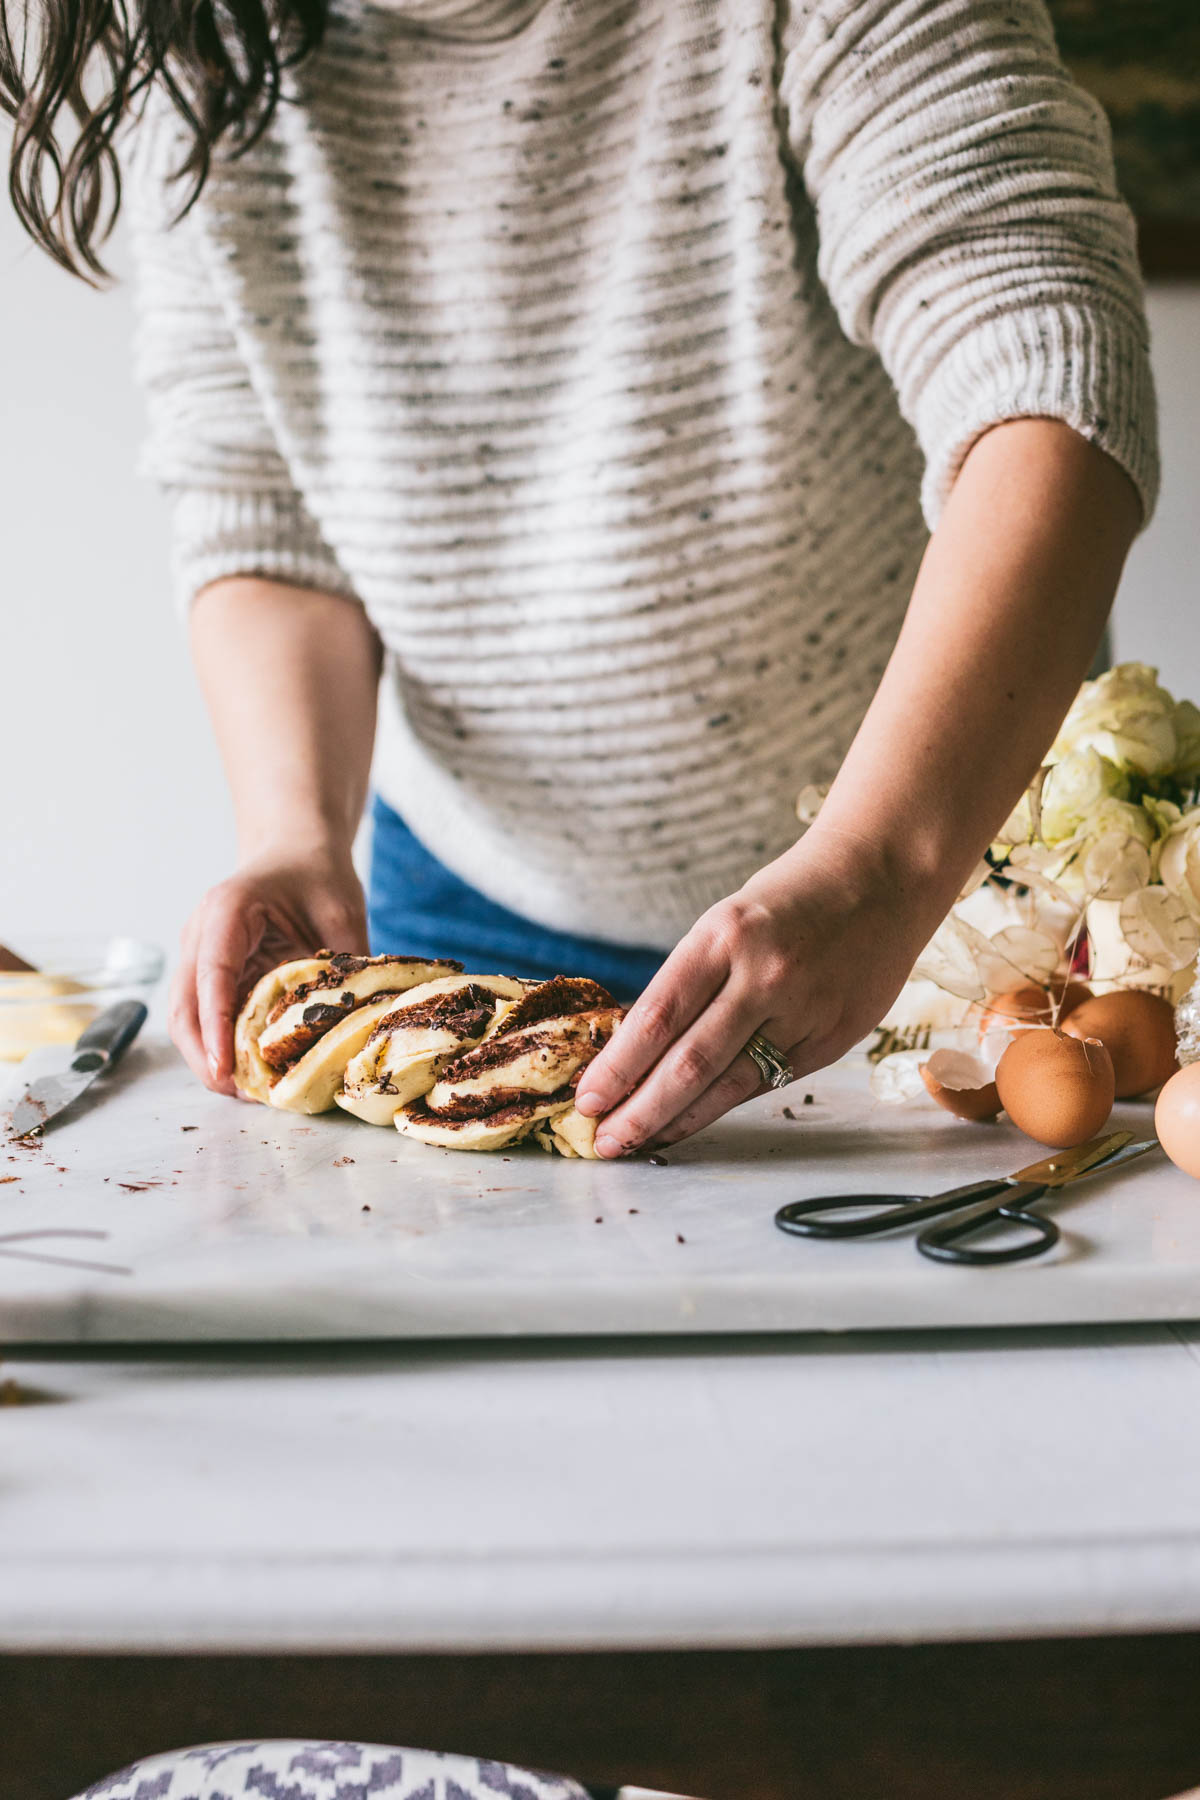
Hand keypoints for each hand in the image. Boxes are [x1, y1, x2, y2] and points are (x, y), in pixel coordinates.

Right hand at [170, 849, 367, 1094]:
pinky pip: (204, 1015)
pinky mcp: (209, 972)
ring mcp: (198, 953)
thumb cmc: (317, 875)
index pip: (212, 974)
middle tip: (239, 1094)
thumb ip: (346, 965)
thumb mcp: (342, 913)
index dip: (216, 1025)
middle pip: (184, 1005)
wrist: (295, 850)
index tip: (224, 1068)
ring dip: (208, 1056)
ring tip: (246, 1093)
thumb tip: (356, 1027)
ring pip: (186, 1016)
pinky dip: (219, 1045)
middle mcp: (201, 933)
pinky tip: (248, 1071)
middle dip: (204, 1055)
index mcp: (228, 910)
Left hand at [573, 834, 933, 1155]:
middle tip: (602, 1139)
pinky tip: (691, 1123)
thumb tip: (636, 1050)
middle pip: (688, 1062)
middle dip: (639, 1109)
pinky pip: (767, 1082)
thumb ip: (692, 983)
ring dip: (676, 1119)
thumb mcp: (728, 922)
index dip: (618, 1066)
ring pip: (728, 1083)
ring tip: (637, 1141)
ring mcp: (802, 1010)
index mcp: (724, 935)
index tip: (587, 1097)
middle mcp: (763, 975)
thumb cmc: (790, 900)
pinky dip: (722, 1106)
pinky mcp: (831, 1038)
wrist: (882, 878)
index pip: (658, 1016)